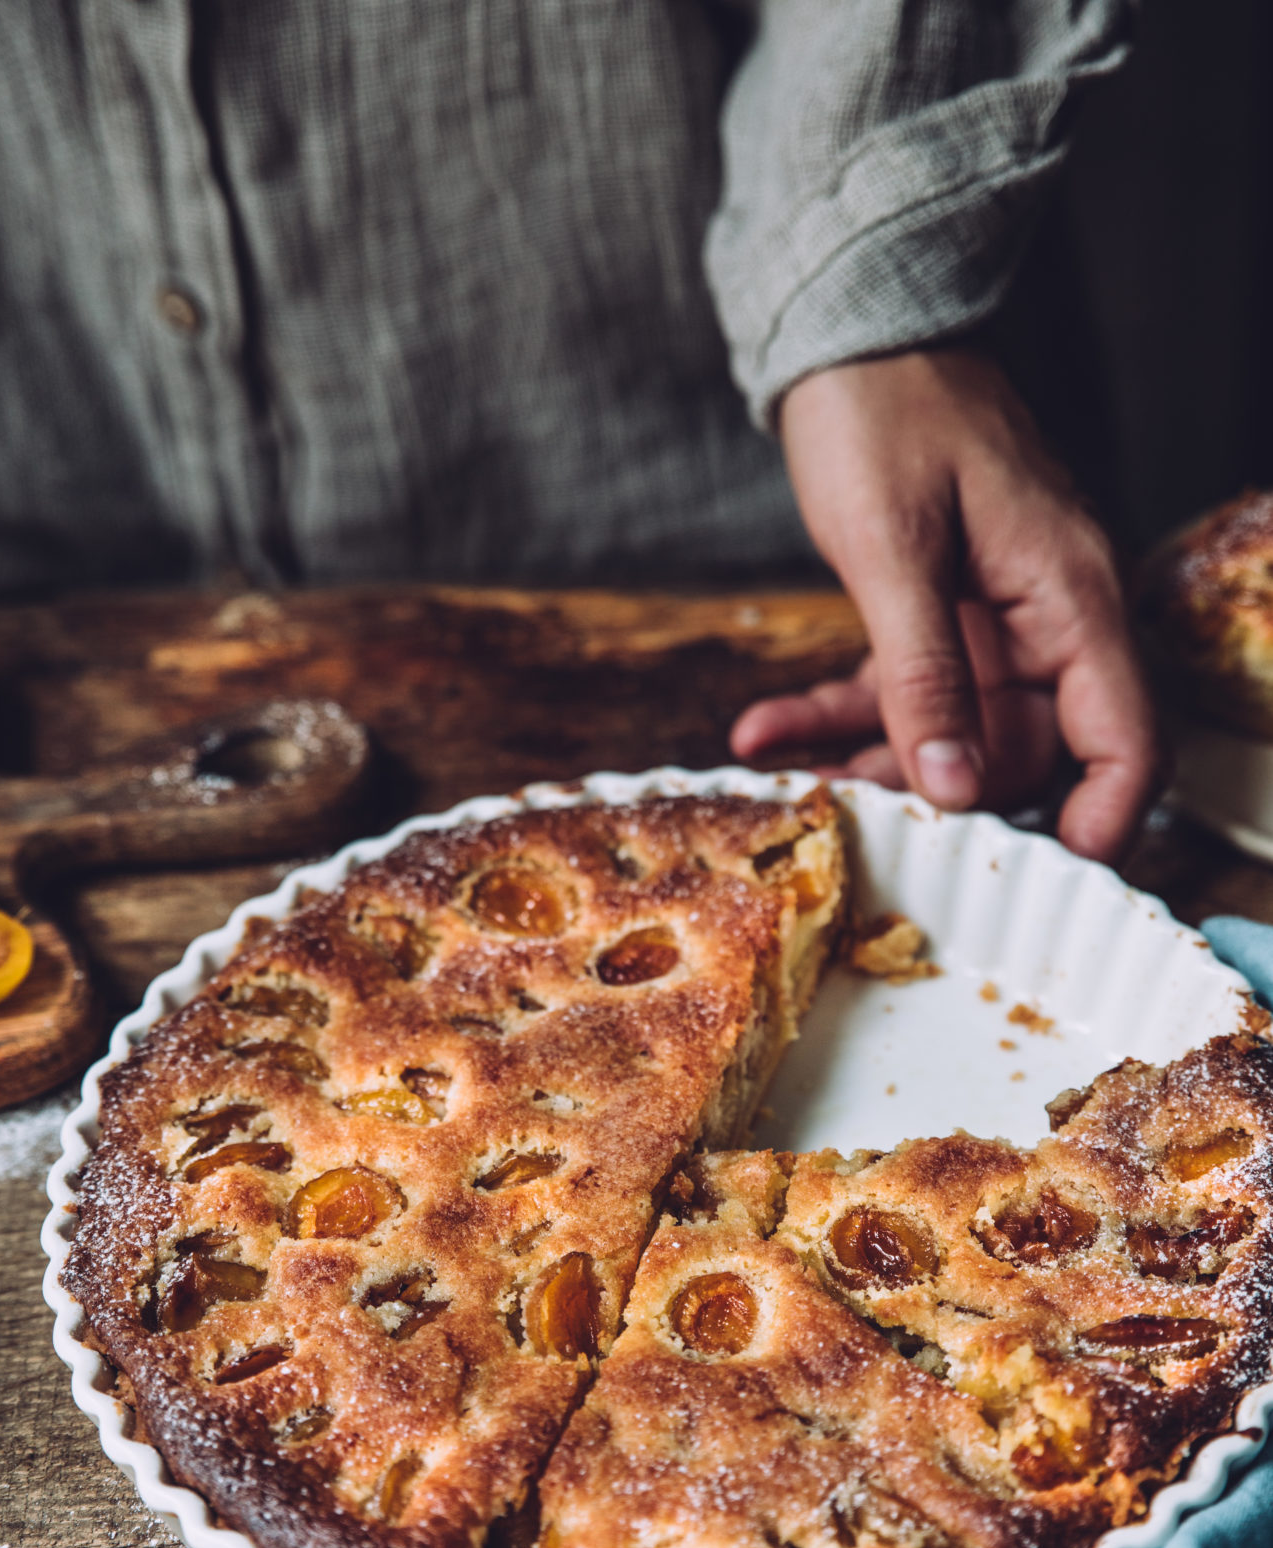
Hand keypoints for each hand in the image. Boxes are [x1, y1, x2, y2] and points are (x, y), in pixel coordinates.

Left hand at [730, 349, 1161, 863]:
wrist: (844, 330)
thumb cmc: (884, 410)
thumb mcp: (895, 549)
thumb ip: (926, 675)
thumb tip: (956, 788)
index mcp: (1069, 596)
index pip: (1124, 738)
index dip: (1100, 819)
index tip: (1044, 880)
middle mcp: (1042, 618)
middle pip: (1026, 753)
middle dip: (947, 799)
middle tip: (866, 830)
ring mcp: (986, 619)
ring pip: (950, 732)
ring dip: (872, 763)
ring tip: (794, 783)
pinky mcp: (930, 614)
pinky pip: (894, 689)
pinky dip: (831, 713)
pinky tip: (761, 733)